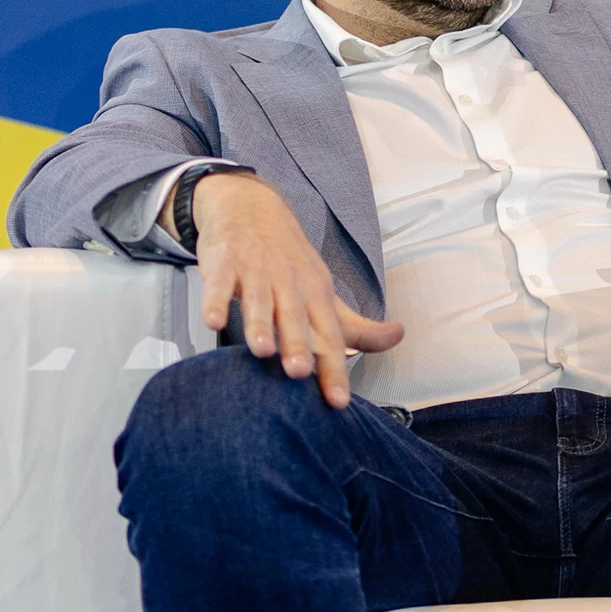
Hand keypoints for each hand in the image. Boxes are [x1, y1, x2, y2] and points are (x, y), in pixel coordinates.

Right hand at [178, 173, 402, 407]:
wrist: (253, 209)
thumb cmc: (291, 263)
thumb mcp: (325, 292)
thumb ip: (355, 326)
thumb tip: (397, 337)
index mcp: (317, 294)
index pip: (330, 336)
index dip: (335, 370)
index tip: (338, 402)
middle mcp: (289, 282)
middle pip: (295, 317)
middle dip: (298, 345)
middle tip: (299, 372)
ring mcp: (256, 271)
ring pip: (258, 300)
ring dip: (260, 324)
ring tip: (262, 350)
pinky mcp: (225, 263)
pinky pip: (218, 284)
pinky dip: (215, 301)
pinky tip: (212, 321)